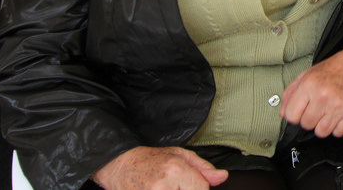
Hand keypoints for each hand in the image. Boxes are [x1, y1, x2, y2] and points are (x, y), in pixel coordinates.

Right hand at [92, 146, 227, 189]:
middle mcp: (164, 184)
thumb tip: (222, 177)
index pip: (202, 189)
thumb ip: (203, 168)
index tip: (191, 185)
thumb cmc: (151, 159)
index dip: (200, 189)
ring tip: (167, 187)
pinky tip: (158, 189)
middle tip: (176, 185)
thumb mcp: (179, 155)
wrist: (120, 166)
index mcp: (176, 169)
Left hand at [280, 45, 342, 137]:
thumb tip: (283, 113)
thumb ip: (291, 93)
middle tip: (316, 109)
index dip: (295, 114)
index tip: (300, 110)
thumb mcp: (308, 74)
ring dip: (322, 125)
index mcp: (310, 85)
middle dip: (309, 119)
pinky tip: (338, 115)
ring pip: (321, 132)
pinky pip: (338, 133)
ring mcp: (339, 106)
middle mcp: (324, 96)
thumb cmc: (335, 68)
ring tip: (327, 112)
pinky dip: (337, 127)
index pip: (291, 116)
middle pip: (306, 125)